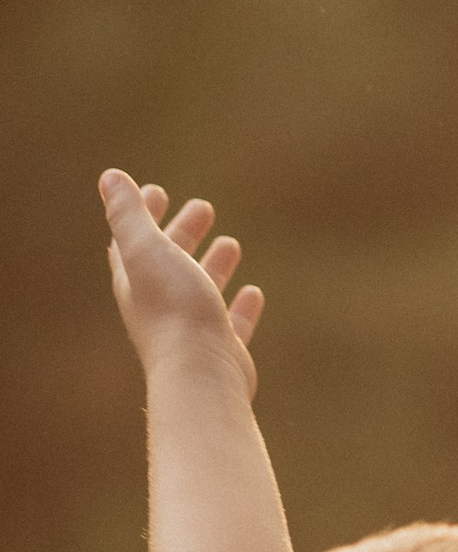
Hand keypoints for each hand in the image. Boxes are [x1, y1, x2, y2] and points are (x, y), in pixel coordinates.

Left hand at [101, 171, 264, 393]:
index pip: (130, 242)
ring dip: (212, 264)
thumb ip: (130, 215)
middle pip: (167, 263)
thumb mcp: (149, 251)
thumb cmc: (174, 310)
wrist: (202, 375)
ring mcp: (190, 330)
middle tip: (203, 207)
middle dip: (181, 233)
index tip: (156, 190)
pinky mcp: (220, 350)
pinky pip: (231, 322)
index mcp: (136, 283)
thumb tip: (108, 176)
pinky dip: (240, 305)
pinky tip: (254, 291)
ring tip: (230, 242)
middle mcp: (158, 307)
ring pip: (200, 290)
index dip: (140, 214)